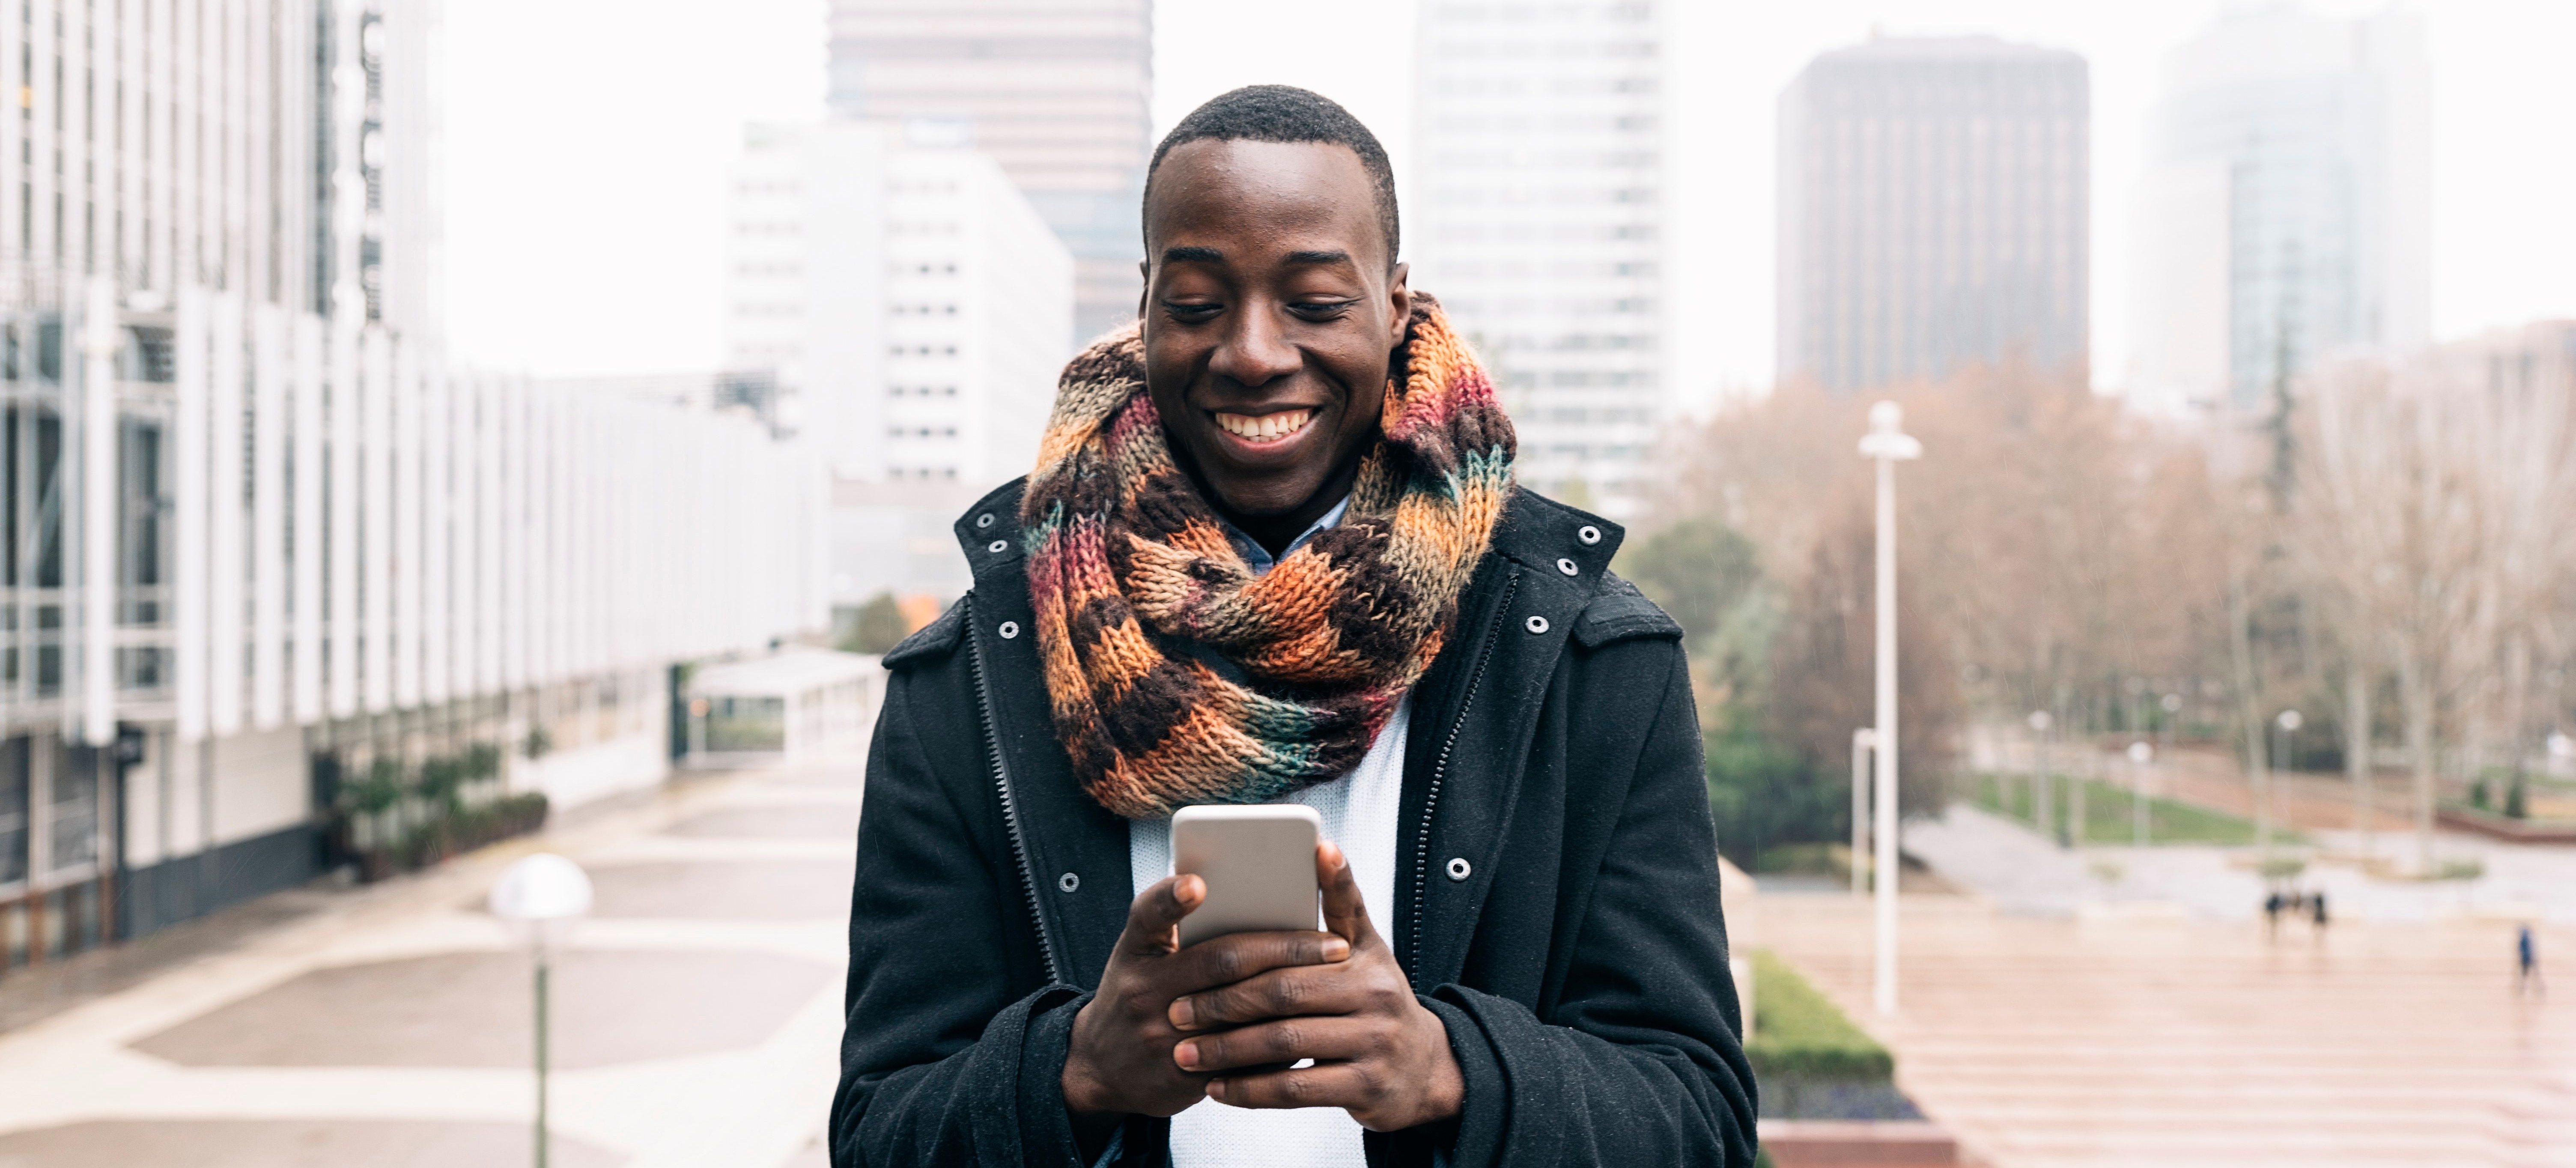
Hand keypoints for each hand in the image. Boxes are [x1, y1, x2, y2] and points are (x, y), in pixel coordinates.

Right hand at [1062, 871, 1353, 1118]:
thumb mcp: (1144, 956)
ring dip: (1293, 991)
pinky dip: (1281, 1039)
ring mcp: (1161, 1035)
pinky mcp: (1182, 1074)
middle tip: (1334, 942)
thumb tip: (1260, 899)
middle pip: (1220, 960)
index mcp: (1136, 951)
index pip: (1147, 915)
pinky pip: (1243, 1056)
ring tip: (1336, 978)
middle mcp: (1143, 989)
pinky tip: (1315, 1025)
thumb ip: (1183, 930)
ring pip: (1240, 1009)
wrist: (1101, 1066)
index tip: (1197, 884)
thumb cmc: (1140, 994)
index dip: (1170, 898)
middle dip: (1284, 946)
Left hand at [1166, 842, 1465, 1130]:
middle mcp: (1376, 994)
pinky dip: (1250, 1090)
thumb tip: (1321, 846)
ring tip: (1184, 1052)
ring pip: (1285, 1043)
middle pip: (1283, 993)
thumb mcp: (1367, 949)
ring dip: (1227, 1050)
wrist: (1424, 1069)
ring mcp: (1375, 1043)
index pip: (1301, 943)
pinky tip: (1217, 1089)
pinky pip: (1296, 1090)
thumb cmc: (1374, 998)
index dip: (1259, 937)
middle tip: (1178, 1010)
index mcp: (1365, 954)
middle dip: (1223, 1002)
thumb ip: (1341, 904)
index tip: (1220, 927)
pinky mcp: (1366, 1088)